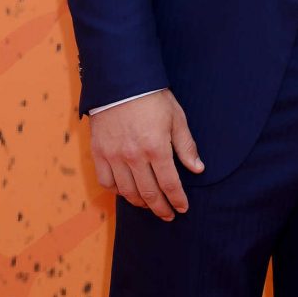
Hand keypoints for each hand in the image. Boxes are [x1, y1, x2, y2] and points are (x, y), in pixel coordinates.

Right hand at [89, 89, 203, 220]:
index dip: (177, 199)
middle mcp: (134, 156)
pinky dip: (117, 191)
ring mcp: (114, 156)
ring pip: (127, 192)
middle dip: (160, 207)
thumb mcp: (176, 117)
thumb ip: (186, 146)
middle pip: (148, 193)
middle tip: (168, 215)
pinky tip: (126, 191)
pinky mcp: (99, 153)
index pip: (170, 184)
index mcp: (156, 147)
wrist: (121, 82)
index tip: (182, 208)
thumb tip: (198, 169)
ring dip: (140, 203)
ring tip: (150, 206)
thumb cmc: (153, 97)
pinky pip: (106, 182)